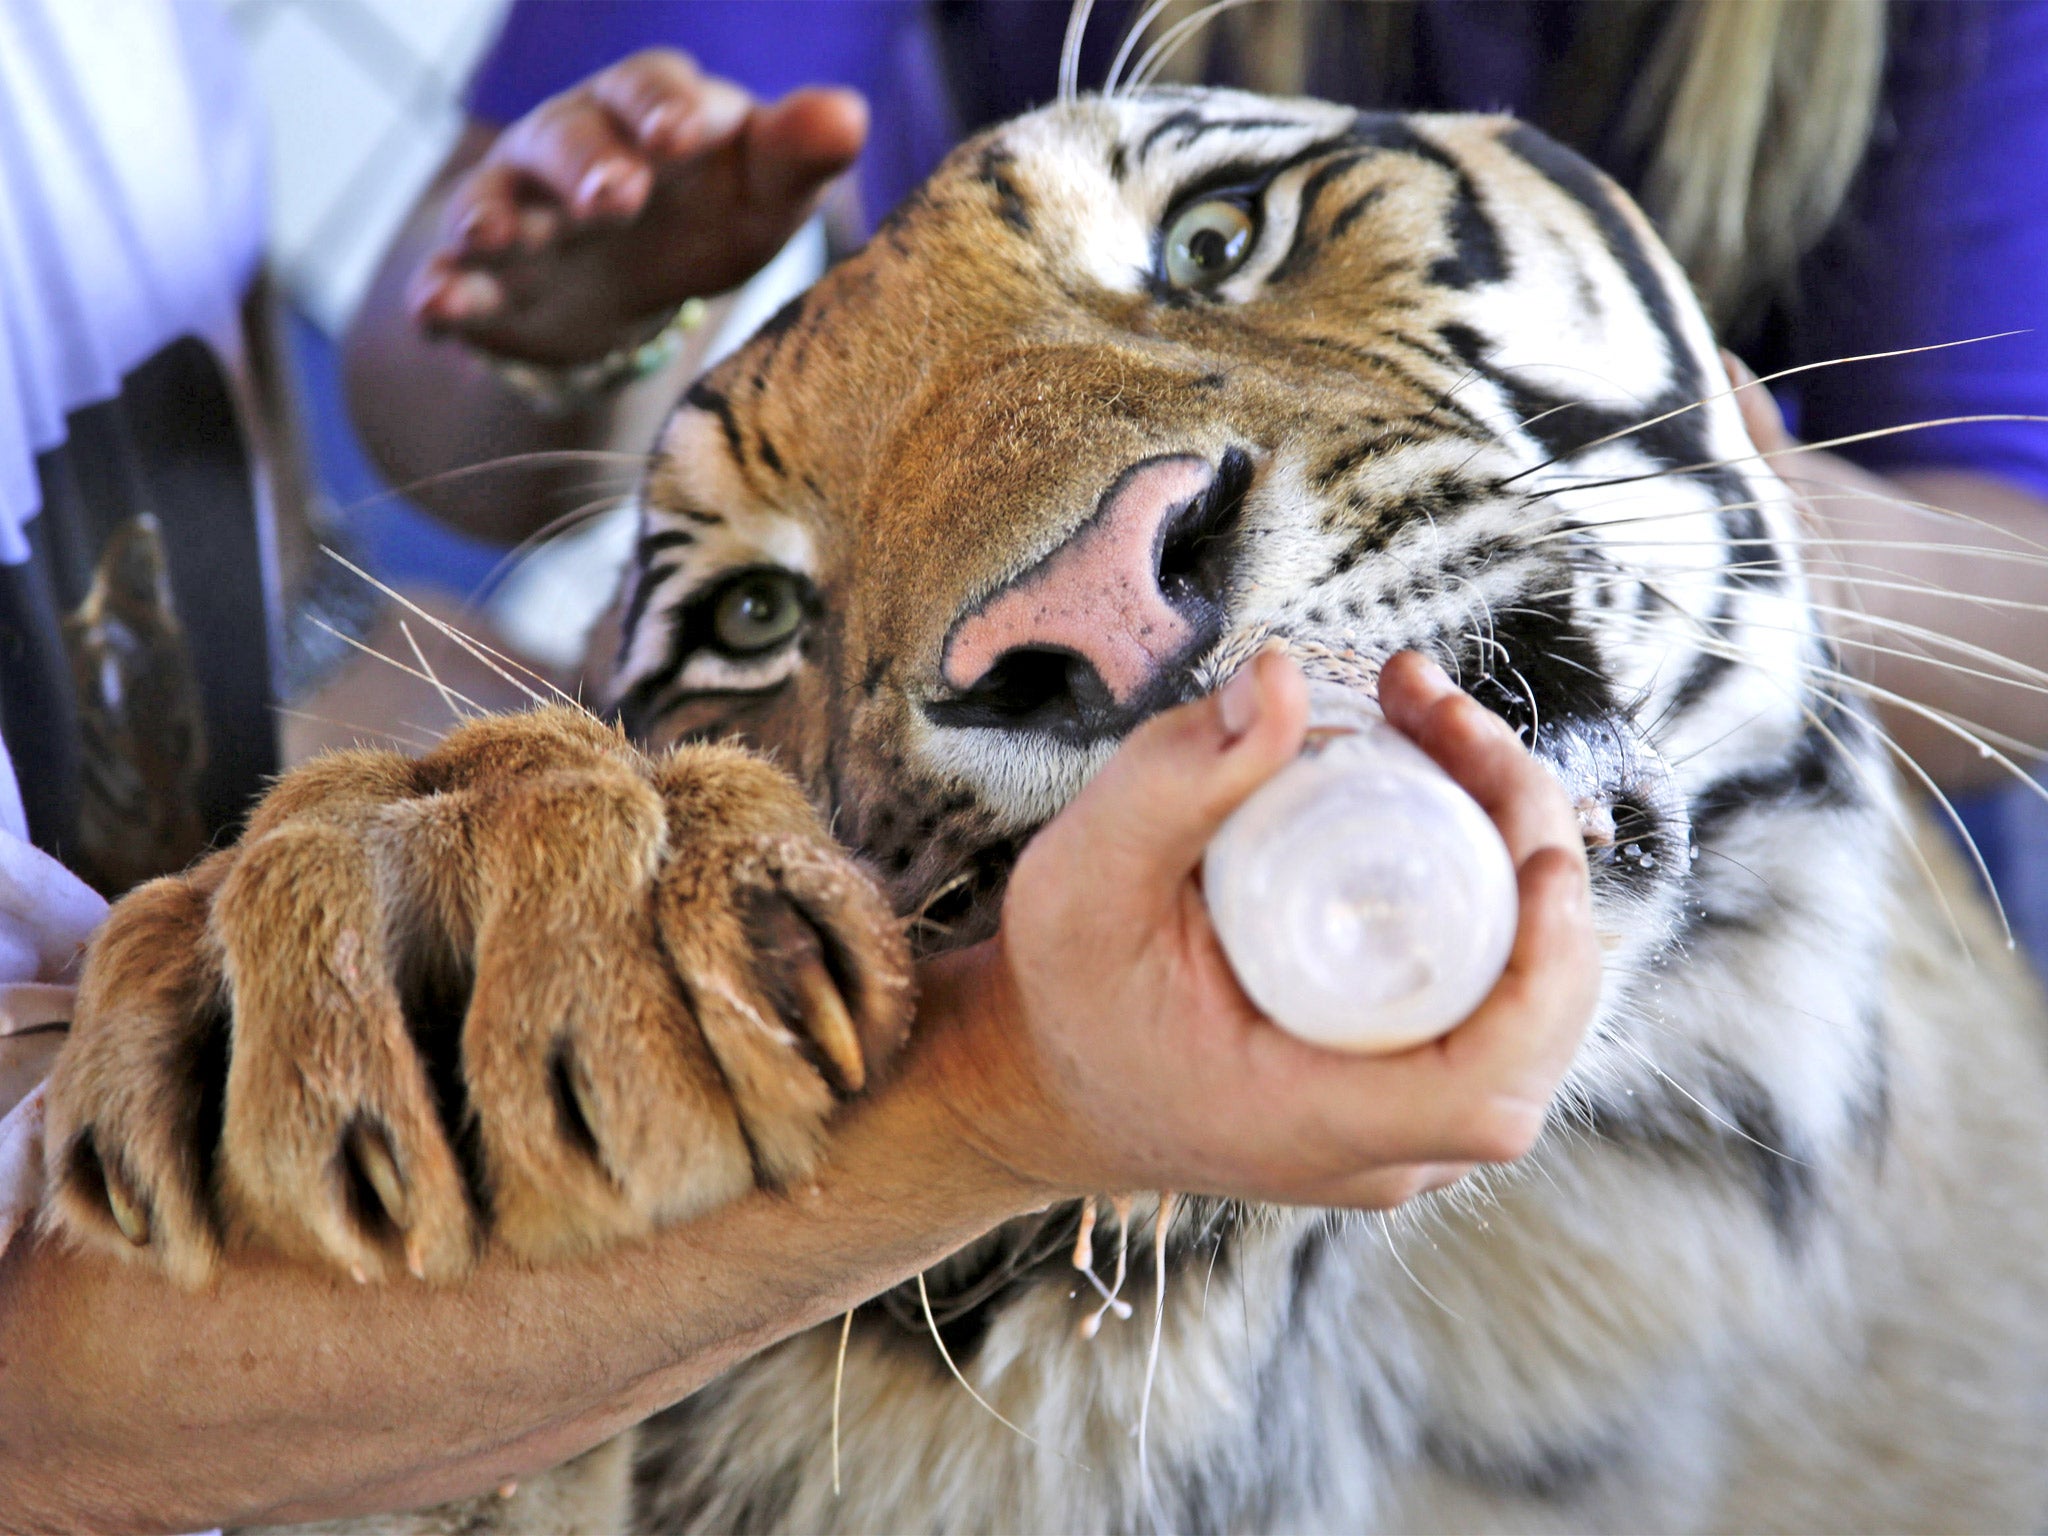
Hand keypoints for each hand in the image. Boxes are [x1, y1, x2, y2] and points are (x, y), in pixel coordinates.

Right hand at [412, 51, 867, 364]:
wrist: (630, 283)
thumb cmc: (710, 215)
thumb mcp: (762, 192)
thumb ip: (798, 153)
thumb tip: (849, 114)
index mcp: (648, 112)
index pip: (651, 88)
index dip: (662, 107)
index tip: (681, 136)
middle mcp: (570, 143)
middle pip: (567, 135)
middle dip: (584, 163)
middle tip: (614, 199)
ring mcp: (518, 208)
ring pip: (494, 196)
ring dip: (491, 212)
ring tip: (495, 235)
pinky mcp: (484, 280)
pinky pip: (450, 277)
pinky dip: (442, 291)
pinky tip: (436, 307)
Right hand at [923, 648, 1599, 1209]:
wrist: (1040, 1075)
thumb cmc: (1060, 990)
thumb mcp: (1085, 877)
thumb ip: (1174, 781)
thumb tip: (1287, 682)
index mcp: (1307, 1121)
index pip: (1487, 1084)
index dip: (1544, 971)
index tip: (1538, 852)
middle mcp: (1377, 1146)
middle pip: (1532, 1019)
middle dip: (1526, 848)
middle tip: (1447, 719)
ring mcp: (1399, 1125)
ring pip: (1525, 1003)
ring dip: (1513, 856)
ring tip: (1436, 727)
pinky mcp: (1402, 1086)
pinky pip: (1490, 996)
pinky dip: (1493, 892)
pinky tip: (1445, 789)